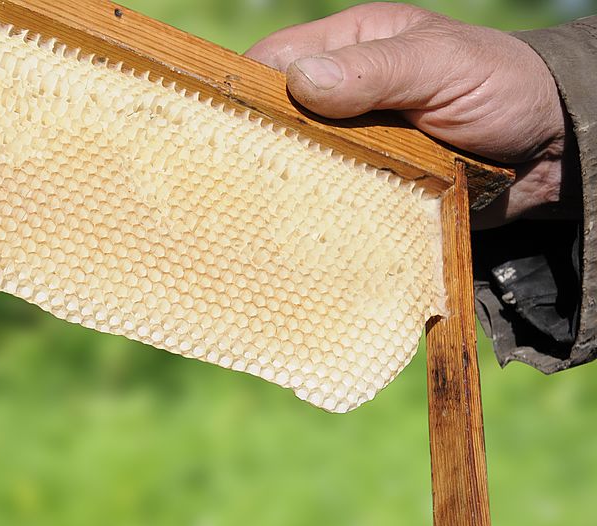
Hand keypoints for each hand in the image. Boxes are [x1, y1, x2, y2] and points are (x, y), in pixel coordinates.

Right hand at [246, 2, 568, 226]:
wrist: (556, 151)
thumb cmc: (504, 86)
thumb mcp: (441, 64)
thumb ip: (376, 70)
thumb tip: (301, 83)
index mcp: (354, 46)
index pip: (278, 59)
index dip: (246, 86)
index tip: (221, 120)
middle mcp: (346, 97)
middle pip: (281, 116)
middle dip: (259, 144)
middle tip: (234, 176)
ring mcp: (357, 145)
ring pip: (301, 162)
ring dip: (289, 183)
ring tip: (260, 208)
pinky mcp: (372, 187)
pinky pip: (332, 198)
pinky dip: (319, 212)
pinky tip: (300, 227)